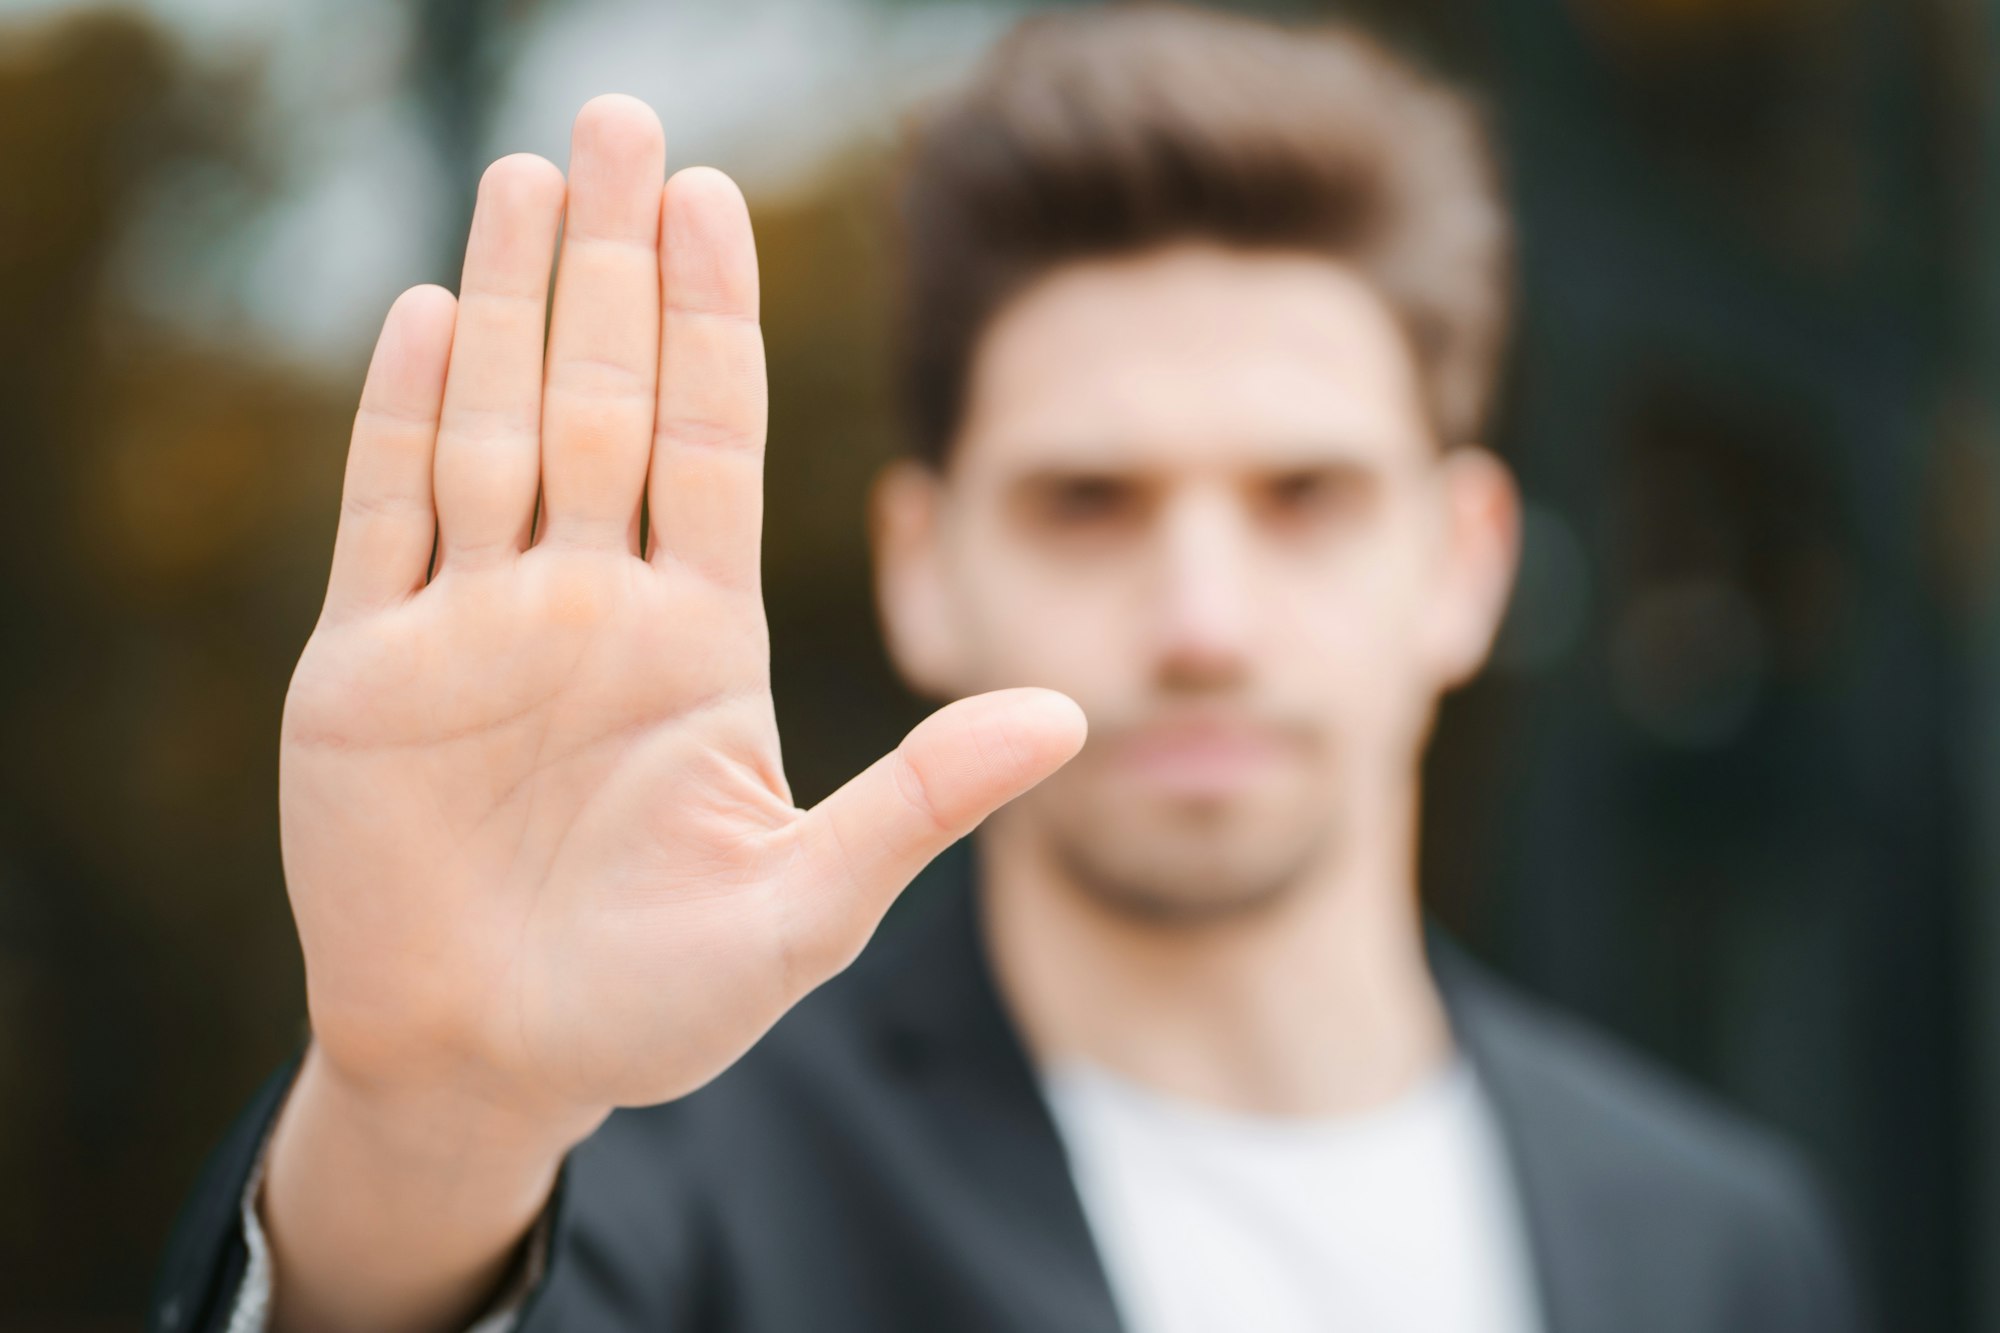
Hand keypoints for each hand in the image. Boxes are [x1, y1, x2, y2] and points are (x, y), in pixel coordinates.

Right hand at [278, 94, 1083, 1140]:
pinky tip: (430, 316)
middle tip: (624, 123)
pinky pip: (387, 518)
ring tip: (531, 176)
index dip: (713, 323)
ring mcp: (476, 626)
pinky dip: (401, 419)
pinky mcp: (369, 669)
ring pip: (495, 427)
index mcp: (697, 640)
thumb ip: (922, 801)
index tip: (717, 203)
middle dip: (614, 267)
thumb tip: (1074, 719)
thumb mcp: (808, 906)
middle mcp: (591, 606)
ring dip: (509, 304)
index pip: (712, 444)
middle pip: (605, 400)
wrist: (491, 1068)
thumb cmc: (657, 1003)